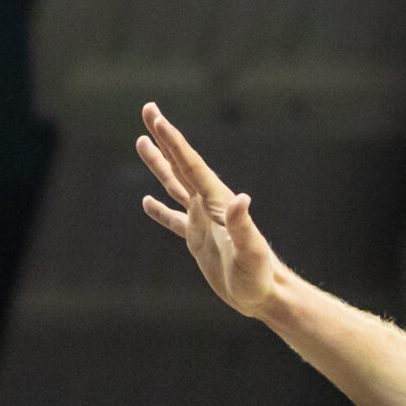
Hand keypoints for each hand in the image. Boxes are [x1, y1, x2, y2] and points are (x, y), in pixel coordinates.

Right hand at [135, 102, 288, 316]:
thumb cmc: (261, 277)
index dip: (174, 142)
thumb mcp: (251, 253)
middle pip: (181, 165)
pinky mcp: (198, 241)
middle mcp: (209, 206)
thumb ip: (244, 226)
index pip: (191, 166)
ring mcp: (202, 222)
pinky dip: (160, 210)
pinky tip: (146, 202)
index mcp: (218, 202)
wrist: (265, 295)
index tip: (158, 119)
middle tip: (149, 109)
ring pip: (175, 186)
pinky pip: (174, 220)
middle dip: (164, 138)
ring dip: (159, 164)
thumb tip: (241, 199)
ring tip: (141, 142)